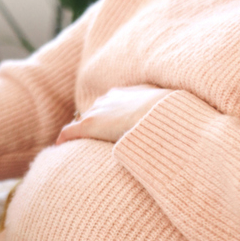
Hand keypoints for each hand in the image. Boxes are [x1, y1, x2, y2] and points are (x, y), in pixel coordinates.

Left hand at [56, 86, 172, 144]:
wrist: (160, 115)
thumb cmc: (170, 117)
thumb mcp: (170, 113)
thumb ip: (166, 117)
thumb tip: (179, 126)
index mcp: (129, 93)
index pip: (113, 104)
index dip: (112, 117)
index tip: (112, 126)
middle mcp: (110, 98)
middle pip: (97, 112)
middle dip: (97, 124)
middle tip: (98, 140)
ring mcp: (99, 110)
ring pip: (84, 122)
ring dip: (84, 133)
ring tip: (81, 147)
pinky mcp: (90, 124)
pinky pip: (70, 131)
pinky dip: (65, 139)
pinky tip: (60, 147)